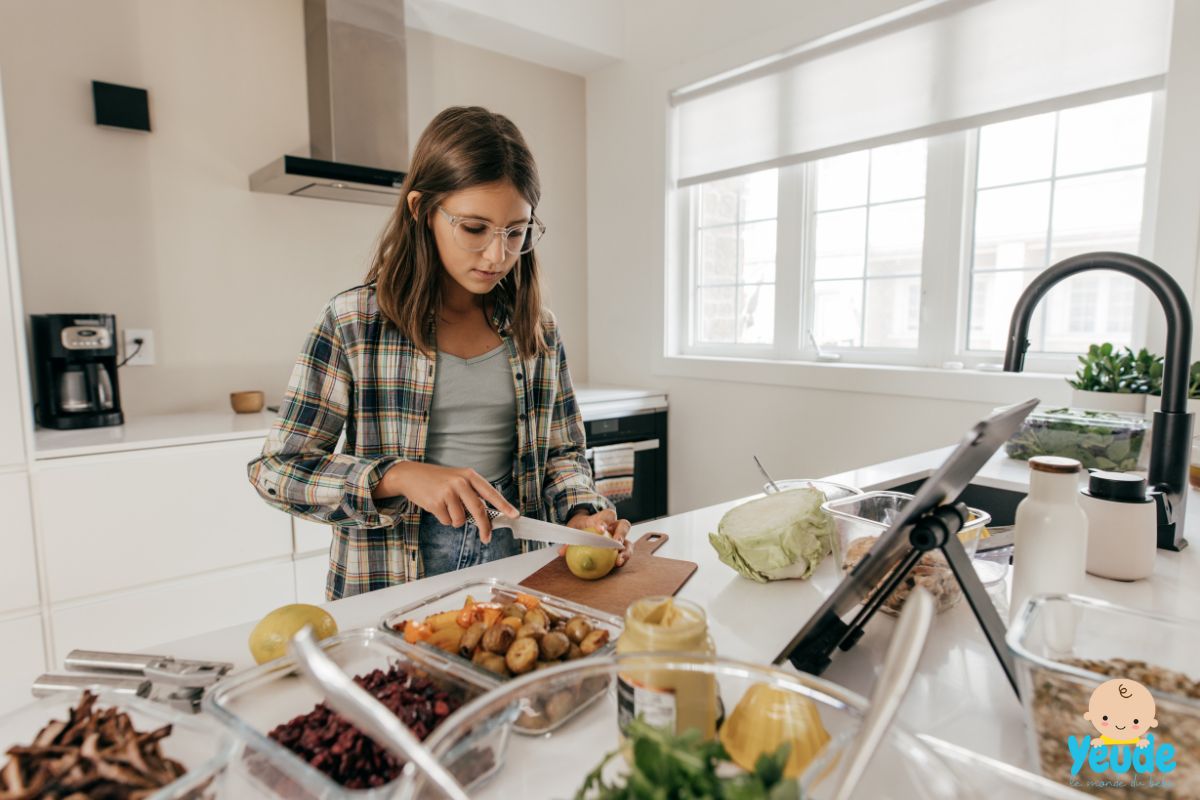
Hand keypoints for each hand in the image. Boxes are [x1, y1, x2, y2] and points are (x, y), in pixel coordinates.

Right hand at [379, 462, 518, 543]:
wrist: (410, 475)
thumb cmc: (438, 480)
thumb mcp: (458, 479)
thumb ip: (472, 494)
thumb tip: (486, 516)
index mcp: (469, 475)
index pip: (491, 492)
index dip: (504, 505)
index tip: (514, 515)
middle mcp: (460, 482)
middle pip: (479, 510)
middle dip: (484, 527)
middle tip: (486, 537)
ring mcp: (448, 492)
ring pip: (461, 519)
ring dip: (456, 520)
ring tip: (446, 507)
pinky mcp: (436, 503)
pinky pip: (447, 521)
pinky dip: (444, 519)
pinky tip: (437, 506)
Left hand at [559, 508, 632, 566]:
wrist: (586, 527)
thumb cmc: (580, 527)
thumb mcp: (573, 530)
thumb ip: (569, 539)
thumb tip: (562, 551)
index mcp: (603, 518)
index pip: (607, 515)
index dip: (605, 521)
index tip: (600, 529)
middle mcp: (615, 526)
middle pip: (624, 525)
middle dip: (622, 534)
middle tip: (616, 543)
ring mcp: (620, 538)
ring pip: (628, 542)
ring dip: (626, 551)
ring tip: (619, 561)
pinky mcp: (622, 549)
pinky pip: (625, 554)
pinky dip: (622, 559)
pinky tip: (616, 566)